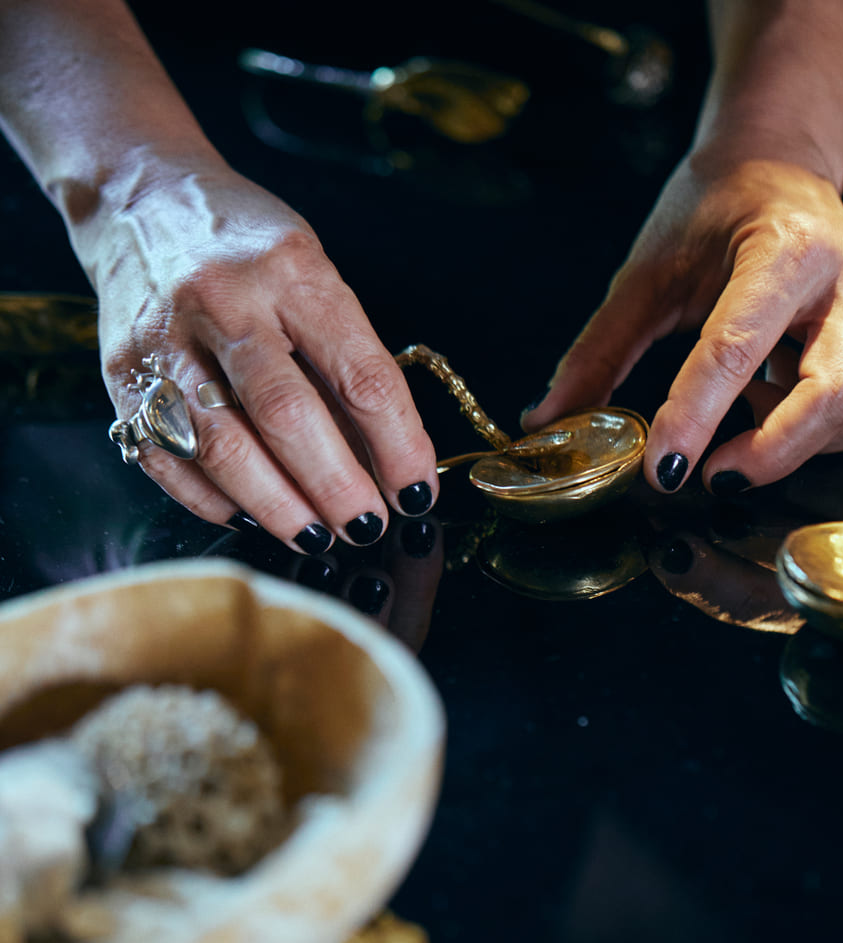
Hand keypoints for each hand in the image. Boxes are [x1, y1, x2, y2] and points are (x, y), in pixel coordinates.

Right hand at [91, 163, 437, 551]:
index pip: (359, 374)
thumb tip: (385, 463)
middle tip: (366, 528)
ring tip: (315, 538)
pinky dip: (213, 500)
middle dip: (335, 486)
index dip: (397, 446)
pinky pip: (168, 458)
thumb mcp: (314, 276)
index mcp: (292, 271)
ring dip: (277, 507)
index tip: (416, 492)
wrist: (138, 199)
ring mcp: (164, 340)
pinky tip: (251, 517)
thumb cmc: (248, 248)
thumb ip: (343, 360)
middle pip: (286, 416)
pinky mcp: (122, 375)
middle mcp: (223, 302)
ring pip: (221, 446)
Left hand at [522, 145, 842, 495]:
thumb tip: (547, 419)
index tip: (662, 469)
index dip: (695, 416)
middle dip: (768, 454)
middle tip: (710, 476)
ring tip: (741, 425)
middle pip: (830, 394)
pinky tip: (773, 407)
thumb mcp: (648, 272)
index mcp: (785, 249)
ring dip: (794, 448)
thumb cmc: (713, 212)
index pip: (738, 347)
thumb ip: (599, 351)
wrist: (778, 167)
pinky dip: (813, 434)